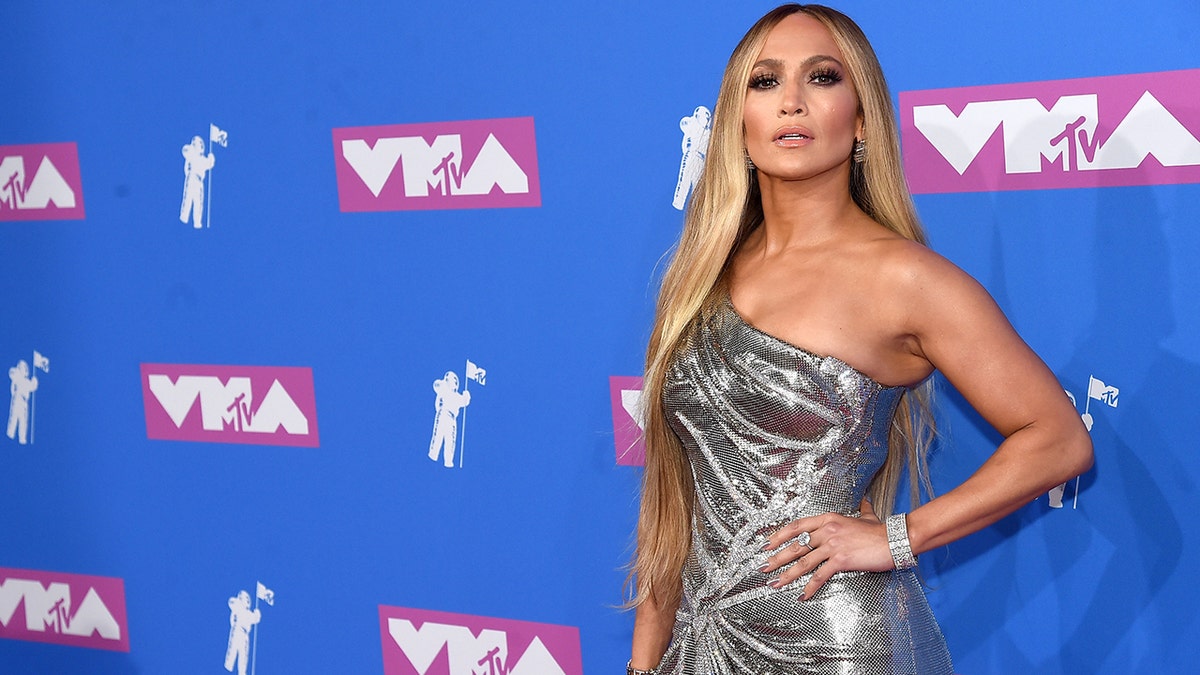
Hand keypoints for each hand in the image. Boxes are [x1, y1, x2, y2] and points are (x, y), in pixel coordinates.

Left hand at [760, 499, 894, 599]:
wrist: (895, 539)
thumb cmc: (880, 531)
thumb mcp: (867, 516)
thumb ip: (862, 509)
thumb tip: (865, 501)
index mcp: (828, 519)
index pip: (797, 526)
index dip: (779, 535)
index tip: (766, 543)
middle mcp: (827, 530)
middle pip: (795, 544)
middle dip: (776, 557)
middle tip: (763, 566)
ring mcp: (833, 545)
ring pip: (803, 561)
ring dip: (787, 574)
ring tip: (775, 582)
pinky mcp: (841, 560)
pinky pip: (820, 575)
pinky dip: (810, 587)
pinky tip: (802, 595)